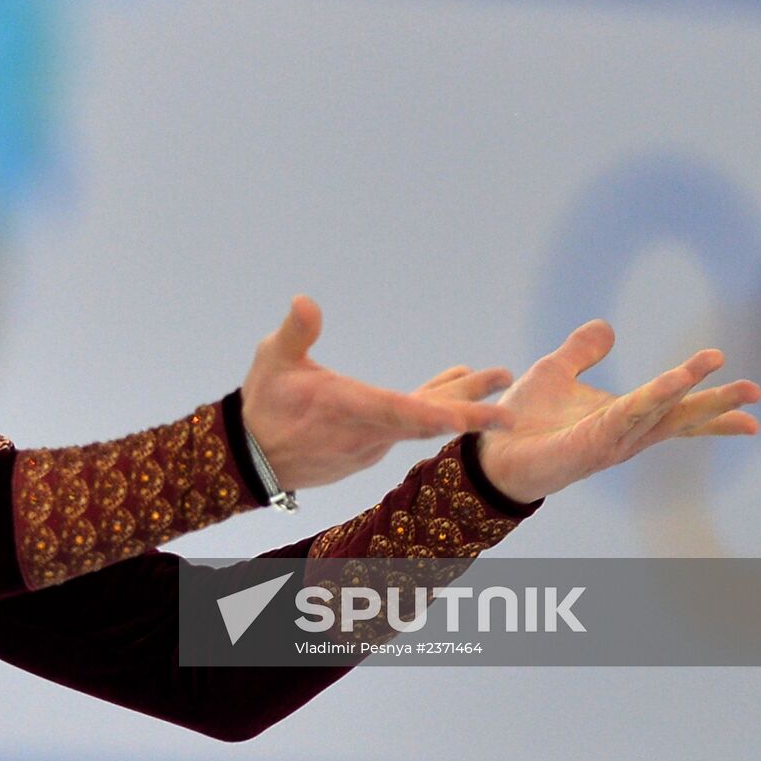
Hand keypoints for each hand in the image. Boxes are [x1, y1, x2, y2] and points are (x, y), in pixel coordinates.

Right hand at [241, 296, 514, 489]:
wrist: (251, 460)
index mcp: (348, 408)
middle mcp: (367, 433)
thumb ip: (294, 332)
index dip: (441, 414)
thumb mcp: (271, 360)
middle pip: (426, 422)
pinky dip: (432, 411)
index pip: (403, 413)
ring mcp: (370, 446)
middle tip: (510, 402)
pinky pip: (408, 429)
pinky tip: (447, 398)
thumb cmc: (262, 405)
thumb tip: (305, 300)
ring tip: (493, 378)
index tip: (475, 414)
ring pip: (420, 423)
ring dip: (457, 404)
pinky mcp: (367, 450)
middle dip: (470, 410)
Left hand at [478, 320, 760, 503]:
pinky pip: (624, 417)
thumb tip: (606, 327)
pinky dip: (648, 399)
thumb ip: (581, 351)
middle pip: (678, 417)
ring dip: (686, 391)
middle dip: (716, 405)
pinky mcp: (588, 444)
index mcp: (622, 418)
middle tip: (755, 390)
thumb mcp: (555, 372)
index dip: (712, 406)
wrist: (491, 450)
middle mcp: (624, 433)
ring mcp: (609, 441)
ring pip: (656, 413)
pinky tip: (669, 384)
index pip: (675, 411)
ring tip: (716, 369)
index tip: (752, 402)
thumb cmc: (524, 419)